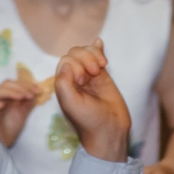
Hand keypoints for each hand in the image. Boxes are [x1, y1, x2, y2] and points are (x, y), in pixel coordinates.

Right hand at [0, 77, 47, 147]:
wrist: (4, 142)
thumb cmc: (11, 128)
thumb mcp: (23, 113)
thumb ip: (28, 102)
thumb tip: (37, 92)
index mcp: (7, 95)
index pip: (15, 84)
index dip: (27, 85)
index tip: (38, 90)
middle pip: (5, 84)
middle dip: (20, 87)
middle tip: (30, 95)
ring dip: (9, 92)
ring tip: (20, 97)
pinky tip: (2, 105)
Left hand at [54, 43, 132, 163]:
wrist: (110, 130)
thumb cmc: (87, 119)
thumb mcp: (69, 102)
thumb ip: (63, 82)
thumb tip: (68, 63)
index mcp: (63, 84)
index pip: (65, 61)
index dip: (75, 65)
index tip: (83, 81)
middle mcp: (74, 78)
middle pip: (75, 54)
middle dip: (85, 58)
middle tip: (95, 73)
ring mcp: (89, 76)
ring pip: (86, 53)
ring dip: (93, 54)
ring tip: (102, 66)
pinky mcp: (102, 76)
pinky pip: (97, 56)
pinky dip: (98, 49)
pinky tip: (100, 43)